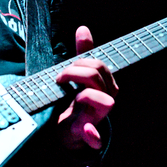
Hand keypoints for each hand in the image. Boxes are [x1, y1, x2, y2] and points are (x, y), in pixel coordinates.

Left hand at [55, 26, 118, 149]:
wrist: (69, 130)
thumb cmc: (76, 100)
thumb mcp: (79, 76)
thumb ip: (83, 54)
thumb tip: (83, 29)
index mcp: (105, 85)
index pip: (99, 65)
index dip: (79, 63)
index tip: (62, 70)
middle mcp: (107, 99)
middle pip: (97, 77)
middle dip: (74, 73)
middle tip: (60, 79)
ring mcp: (99, 117)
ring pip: (105, 101)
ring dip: (83, 95)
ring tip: (68, 95)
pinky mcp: (88, 135)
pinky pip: (96, 137)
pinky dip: (93, 135)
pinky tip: (86, 131)